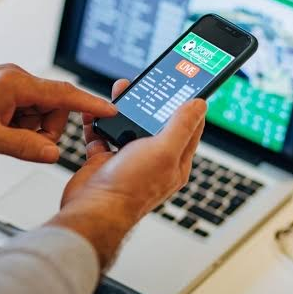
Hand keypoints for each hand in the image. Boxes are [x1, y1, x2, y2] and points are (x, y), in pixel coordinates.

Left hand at [0, 64, 115, 162]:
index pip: (65, 94)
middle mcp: (17, 79)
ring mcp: (10, 83)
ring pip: (39, 110)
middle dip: (45, 129)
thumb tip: (52, 153)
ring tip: (1, 135)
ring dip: (29, 128)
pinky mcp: (4, 89)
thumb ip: (24, 147)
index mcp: (18, 85)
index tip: (110, 110)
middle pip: (54, 106)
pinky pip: (25, 109)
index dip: (90, 104)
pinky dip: (19, 124)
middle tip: (22, 142)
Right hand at [49, 79, 205, 268]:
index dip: (189, 105)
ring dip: (123, 109)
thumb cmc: (130, 188)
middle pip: (156, 123)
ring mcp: (129, 161)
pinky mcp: (106, 162)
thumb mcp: (164, 150)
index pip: (190, 127)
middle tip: (147, 83)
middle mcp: (154, 161)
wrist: (92, 210)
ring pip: (129, 126)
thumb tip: (200, 105)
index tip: (186, 85)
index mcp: (175, 162)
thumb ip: (182, 126)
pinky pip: (103, 136)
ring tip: (120, 91)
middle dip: (150, 101)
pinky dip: (98, 123)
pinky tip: (96, 112)